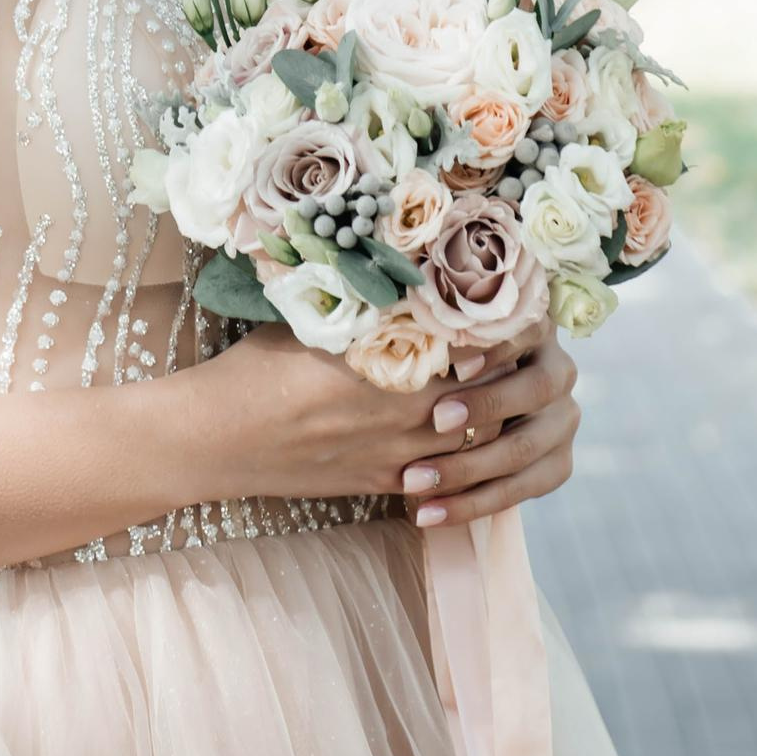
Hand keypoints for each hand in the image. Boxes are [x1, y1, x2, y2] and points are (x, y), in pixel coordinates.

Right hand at [185, 311, 575, 518]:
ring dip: (498, 417)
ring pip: (471, 439)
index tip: (525, 309)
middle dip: (512, 372)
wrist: (216, 439)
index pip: (466, 344)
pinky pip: (443, 474)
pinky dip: (467, 457)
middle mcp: (397, 410)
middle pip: (481, 392)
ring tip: (522, 391)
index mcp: (383, 361)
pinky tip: (479, 436)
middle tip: (540, 347)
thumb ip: (368, 306)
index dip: (504, 329)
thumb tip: (410, 272)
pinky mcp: (382, 484)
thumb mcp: (311, 322)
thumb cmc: (255, 368)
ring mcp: (393, 454)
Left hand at [395, 318, 578, 527]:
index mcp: (536, 330)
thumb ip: (438, 337)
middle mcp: (560, 373)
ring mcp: (563, 422)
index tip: (456, 365)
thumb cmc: (443, 361)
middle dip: (484, 406)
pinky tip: (429, 513)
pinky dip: (471, 504)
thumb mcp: (447, 341)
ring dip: (466, 469)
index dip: (498, 347)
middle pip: (536, 389)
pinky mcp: (557, 464)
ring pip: (524, 449)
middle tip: (435, 421)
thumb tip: (406, 335)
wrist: (475, 405)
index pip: (529, 329)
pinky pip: (518, 491)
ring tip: (414, 482)